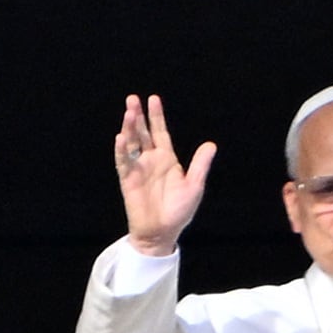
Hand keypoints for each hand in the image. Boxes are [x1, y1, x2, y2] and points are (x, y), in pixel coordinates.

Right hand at [114, 94, 216, 255]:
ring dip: (129, 127)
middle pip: (143, 133)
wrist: (162, 233)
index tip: (153, 99)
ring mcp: (138, 169)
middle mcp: (151, 161)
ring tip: (129, 111)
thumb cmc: (179, 211)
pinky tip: (121, 137)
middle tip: (133, 99)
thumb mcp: (194, 186)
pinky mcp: (128, 179)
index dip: (156, 117)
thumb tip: (211, 144)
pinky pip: (123, 161)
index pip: (160, 133)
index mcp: (167, 160)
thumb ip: (200, 165)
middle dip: (138, 116)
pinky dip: (122, 149)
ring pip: (131, 143)